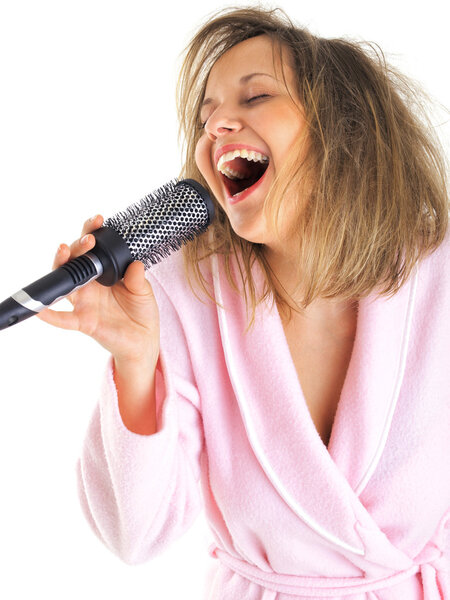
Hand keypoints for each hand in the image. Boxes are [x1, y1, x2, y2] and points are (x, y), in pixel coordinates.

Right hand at [37, 215, 159, 364]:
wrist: (143, 340)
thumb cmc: (141, 312)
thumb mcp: (144, 292)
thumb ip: (138, 279)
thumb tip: (136, 264)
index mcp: (104, 273)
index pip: (93, 249)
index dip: (92, 232)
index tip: (98, 220)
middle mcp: (90, 285)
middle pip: (75, 260)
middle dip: (77, 245)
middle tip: (88, 239)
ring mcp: (84, 302)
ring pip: (66, 282)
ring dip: (62, 266)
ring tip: (63, 252)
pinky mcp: (84, 321)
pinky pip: (64, 319)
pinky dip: (51, 315)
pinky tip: (42, 310)